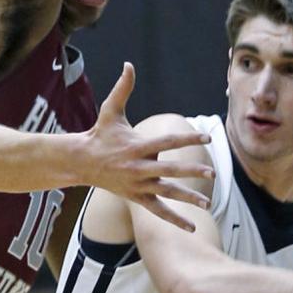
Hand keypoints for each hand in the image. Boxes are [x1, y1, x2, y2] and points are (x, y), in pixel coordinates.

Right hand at [84, 65, 212, 230]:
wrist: (81, 162)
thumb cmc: (100, 135)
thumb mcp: (110, 110)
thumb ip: (122, 88)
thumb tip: (129, 64)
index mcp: (137, 146)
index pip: (167, 142)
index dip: (187, 139)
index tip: (206, 137)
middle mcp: (138, 168)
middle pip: (168, 171)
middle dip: (190, 172)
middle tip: (211, 172)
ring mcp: (137, 185)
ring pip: (165, 193)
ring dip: (186, 198)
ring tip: (206, 203)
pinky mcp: (136, 197)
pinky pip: (158, 210)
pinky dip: (174, 219)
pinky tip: (192, 227)